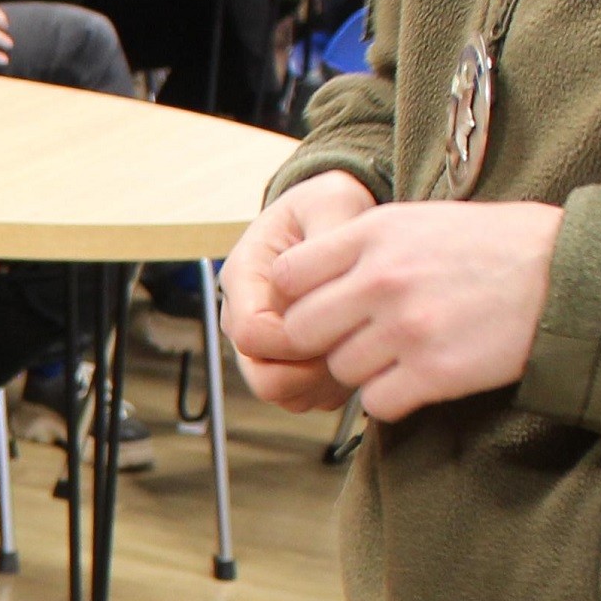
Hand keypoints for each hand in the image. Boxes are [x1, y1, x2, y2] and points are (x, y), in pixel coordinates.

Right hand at [218, 170, 379, 411]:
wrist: (332, 218)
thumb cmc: (330, 207)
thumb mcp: (331, 202)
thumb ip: (327, 237)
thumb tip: (324, 283)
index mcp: (243, 276)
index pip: (251, 334)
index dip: (294, 338)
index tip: (336, 320)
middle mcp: (242, 316)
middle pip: (262, 377)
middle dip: (310, 371)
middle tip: (351, 342)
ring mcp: (262, 345)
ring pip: (283, 394)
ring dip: (324, 381)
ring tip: (358, 344)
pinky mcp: (283, 363)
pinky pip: (303, 398)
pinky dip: (331, 388)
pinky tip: (355, 351)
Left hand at [257, 199, 566, 423]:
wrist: (573, 277)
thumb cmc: (502, 246)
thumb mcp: (425, 220)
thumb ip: (367, 246)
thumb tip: (312, 278)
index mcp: (375, 233)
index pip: (287, 275)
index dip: (298, 298)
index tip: (323, 306)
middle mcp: (382, 278)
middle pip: (302, 330)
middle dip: (324, 340)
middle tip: (359, 338)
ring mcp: (406, 327)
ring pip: (340, 371)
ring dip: (364, 371)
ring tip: (404, 354)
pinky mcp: (433, 372)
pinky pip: (377, 404)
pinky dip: (394, 400)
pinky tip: (421, 379)